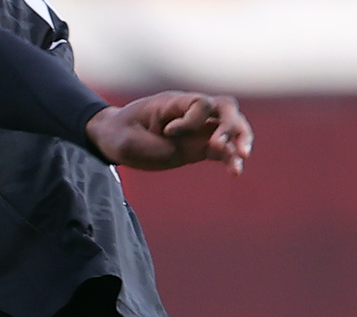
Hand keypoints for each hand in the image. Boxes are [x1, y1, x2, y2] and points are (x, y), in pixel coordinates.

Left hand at [87, 92, 251, 173]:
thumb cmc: (120, 133)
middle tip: (219, 145)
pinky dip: (231, 159)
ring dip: (240, 139)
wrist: (115, 138)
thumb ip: (154, 145)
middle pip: (226, 108)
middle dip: (230, 125)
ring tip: (241, 157)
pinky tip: (235, 172)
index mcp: (174, 103)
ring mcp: (197, 130)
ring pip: (231, 127)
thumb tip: (178, 150)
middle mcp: (191, 113)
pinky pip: (222, 150)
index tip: (166, 133)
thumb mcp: (127, 140)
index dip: (190, 120)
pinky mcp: (197, 147)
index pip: (199, 104)